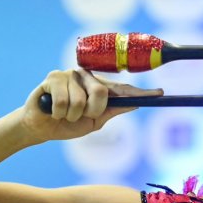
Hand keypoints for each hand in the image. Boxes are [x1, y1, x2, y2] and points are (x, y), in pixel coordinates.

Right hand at [21, 69, 162, 141]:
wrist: (41, 128)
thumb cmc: (68, 124)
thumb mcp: (95, 121)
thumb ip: (112, 111)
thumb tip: (135, 103)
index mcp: (100, 87)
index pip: (124, 89)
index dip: (142, 92)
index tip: (160, 94)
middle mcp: (88, 77)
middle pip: (102, 92)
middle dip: (91, 111)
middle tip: (80, 116)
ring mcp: (70, 74)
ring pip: (81, 100)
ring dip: (71, 115)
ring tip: (63, 114)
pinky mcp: (53, 77)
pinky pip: (63, 101)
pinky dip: (59, 113)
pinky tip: (53, 111)